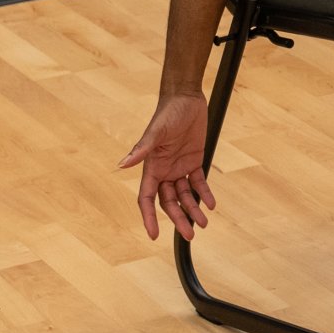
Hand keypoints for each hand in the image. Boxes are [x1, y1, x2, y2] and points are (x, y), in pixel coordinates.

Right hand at [119, 93, 215, 241]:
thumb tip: (122, 165)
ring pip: (185, 195)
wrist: (186, 98)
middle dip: (178, 218)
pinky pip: (198, 182)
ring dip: (193, 209)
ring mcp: (179, 166)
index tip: (154, 234)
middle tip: (189, 234)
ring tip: (204, 223)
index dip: (149, 217)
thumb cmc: (167, 113)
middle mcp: (164, 171)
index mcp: (152, 168)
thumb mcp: (156, 131)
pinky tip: (211, 204)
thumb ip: (141, 149)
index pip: (147, 199)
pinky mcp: (194, 160)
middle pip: (169, 202)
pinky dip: (204, 193)